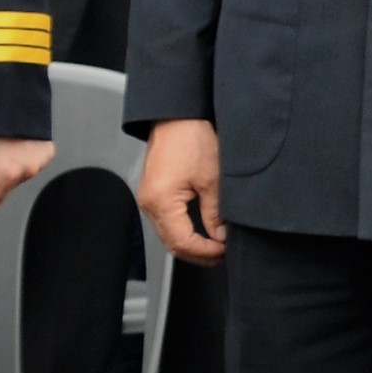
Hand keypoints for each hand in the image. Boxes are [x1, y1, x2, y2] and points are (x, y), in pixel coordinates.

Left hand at [0, 136, 55, 210]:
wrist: (12, 97)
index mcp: (7, 174)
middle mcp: (28, 171)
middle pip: (5, 189)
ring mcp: (41, 161)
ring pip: (18, 176)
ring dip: (10, 166)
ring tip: (5, 145)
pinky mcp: (49, 152)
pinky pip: (32, 165)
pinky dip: (24, 158)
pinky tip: (18, 144)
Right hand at [137, 118, 224, 263]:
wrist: (176, 117)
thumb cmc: (191, 139)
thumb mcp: (212, 178)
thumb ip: (215, 212)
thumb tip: (221, 236)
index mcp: (161, 202)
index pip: (181, 242)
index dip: (204, 252)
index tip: (224, 252)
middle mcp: (149, 205)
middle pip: (171, 244)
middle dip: (197, 254)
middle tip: (222, 255)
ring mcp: (148, 200)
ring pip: (168, 235)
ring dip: (191, 244)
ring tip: (215, 246)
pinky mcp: (153, 194)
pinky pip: (166, 222)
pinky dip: (183, 231)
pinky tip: (201, 233)